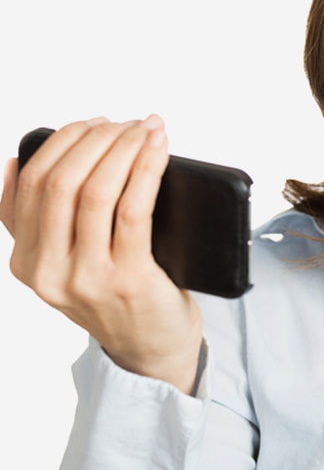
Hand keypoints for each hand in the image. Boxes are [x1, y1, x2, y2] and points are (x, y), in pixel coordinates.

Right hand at [0, 116, 202, 394]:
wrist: (152, 347)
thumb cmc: (117, 293)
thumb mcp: (65, 261)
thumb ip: (39, 222)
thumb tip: (18, 160)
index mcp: (27, 262)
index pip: (31, 183)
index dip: (64, 141)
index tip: (95, 122)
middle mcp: (49, 272)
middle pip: (61, 181)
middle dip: (97, 139)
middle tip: (127, 123)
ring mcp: (87, 278)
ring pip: (96, 190)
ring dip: (124, 148)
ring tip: (146, 129)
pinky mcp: (128, 279)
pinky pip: (133, 208)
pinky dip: (146, 169)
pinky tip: (159, 150)